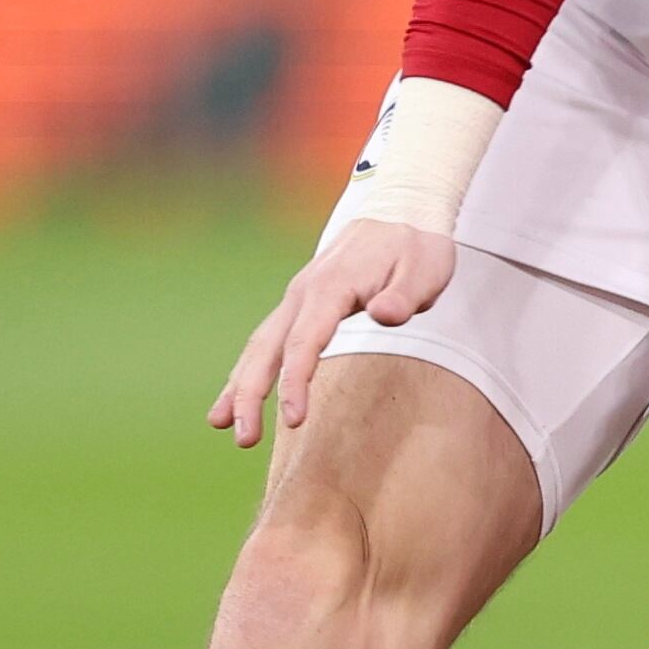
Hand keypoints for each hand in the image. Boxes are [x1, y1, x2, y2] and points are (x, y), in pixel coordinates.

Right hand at [210, 219, 459, 446]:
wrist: (401, 211)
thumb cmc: (416, 246)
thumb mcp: (425, 268)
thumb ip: (404, 295)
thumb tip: (385, 315)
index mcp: (331, 287)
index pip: (304, 341)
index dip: (294, 381)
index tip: (293, 418)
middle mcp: (304, 292)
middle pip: (268, 347)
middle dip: (250, 393)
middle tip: (244, 438)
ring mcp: (298, 298)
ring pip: (260, 344)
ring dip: (240, 385)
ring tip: (223, 424)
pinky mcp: (301, 305)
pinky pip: (268, 339)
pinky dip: (249, 368)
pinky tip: (237, 397)